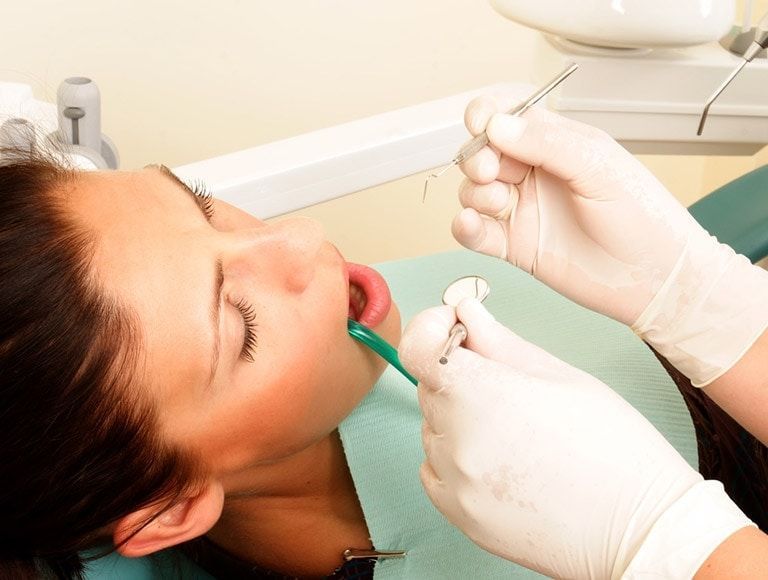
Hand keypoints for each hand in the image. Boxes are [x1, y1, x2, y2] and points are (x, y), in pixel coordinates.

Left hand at [399, 299, 752, 578]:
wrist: (639, 527)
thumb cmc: (613, 449)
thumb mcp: (559, 375)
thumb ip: (499, 340)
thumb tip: (467, 312)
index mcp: (481, 393)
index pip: (418, 348)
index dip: (431, 329)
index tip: (453, 326)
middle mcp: (457, 439)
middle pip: (431, 386)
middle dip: (460, 373)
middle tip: (506, 383)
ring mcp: (454, 481)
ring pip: (435, 427)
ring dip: (460, 418)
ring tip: (516, 430)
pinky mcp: (458, 514)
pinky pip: (435, 468)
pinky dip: (456, 457)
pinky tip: (501, 458)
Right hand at [454, 99, 767, 385]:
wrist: (655, 277)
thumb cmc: (642, 217)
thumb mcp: (598, 166)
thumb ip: (547, 143)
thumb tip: (497, 124)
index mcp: (556, 144)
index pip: (509, 116)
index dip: (487, 114)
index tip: (479, 122)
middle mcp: (534, 174)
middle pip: (483, 153)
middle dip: (477, 157)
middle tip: (489, 170)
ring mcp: (522, 210)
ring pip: (474, 191)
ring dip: (474, 193)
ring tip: (497, 202)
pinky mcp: (514, 246)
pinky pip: (476, 233)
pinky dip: (464, 227)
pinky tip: (470, 224)